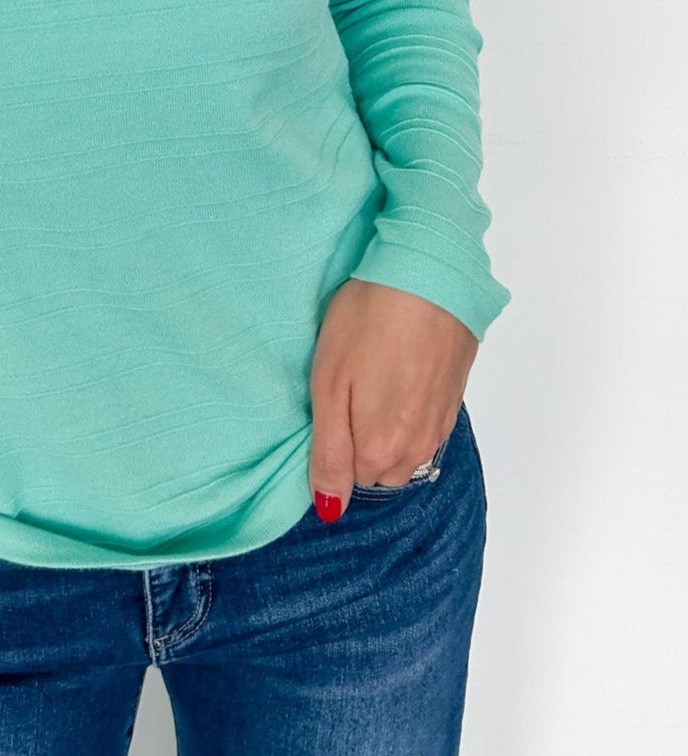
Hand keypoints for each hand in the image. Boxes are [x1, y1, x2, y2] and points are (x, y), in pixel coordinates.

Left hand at [308, 279, 477, 520]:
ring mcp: (440, 425)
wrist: (428, 275)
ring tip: (374, 377)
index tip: (331, 403)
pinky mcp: (454, 398)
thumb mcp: (328, 385)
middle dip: (361, 441)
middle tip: (350, 388)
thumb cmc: (367, 323)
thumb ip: (328, 453)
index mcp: (380, 452)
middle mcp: (416, 449)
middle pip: (379, 468)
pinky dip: (409, 410)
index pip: (349, 478)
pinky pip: (425, 426)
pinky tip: (399, 372)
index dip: (334, 442)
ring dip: (387, 428)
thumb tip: (329, 508)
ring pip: (405, 450)